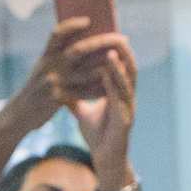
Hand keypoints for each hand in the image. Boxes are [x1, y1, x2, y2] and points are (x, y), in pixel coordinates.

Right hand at [20, 17, 129, 122]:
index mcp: (46, 56)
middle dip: (103, 42)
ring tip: (123, 61)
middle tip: (121, 38)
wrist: (21, 113)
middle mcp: (49, 67)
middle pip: (79, 50)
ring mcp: (54, 84)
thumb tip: (84, 39)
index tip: (89, 20)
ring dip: (107, 66)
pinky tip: (113, 83)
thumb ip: (58, 55)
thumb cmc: (37, 87)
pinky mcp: (60, 99)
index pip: (58, 34)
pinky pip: (86, 92)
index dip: (72, 25)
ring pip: (87, 73)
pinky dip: (101, 88)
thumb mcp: (42, 67)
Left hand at [69, 39, 138, 190]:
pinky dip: (116, 84)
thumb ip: (75, 95)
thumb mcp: (82, 111)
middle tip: (115, 34)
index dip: (116, 50)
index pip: (120, 65)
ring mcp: (128, 107)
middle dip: (123, 51)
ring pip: (128, 81)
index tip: (107, 33)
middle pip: (129, 68)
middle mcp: (127, 96)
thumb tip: (61, 82)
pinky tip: (109, 74)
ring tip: (112, 49)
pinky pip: (121, 98)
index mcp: (119, 92)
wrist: (103, 158)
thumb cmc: (97, 134)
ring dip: (120, 65)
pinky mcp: (125, 119)